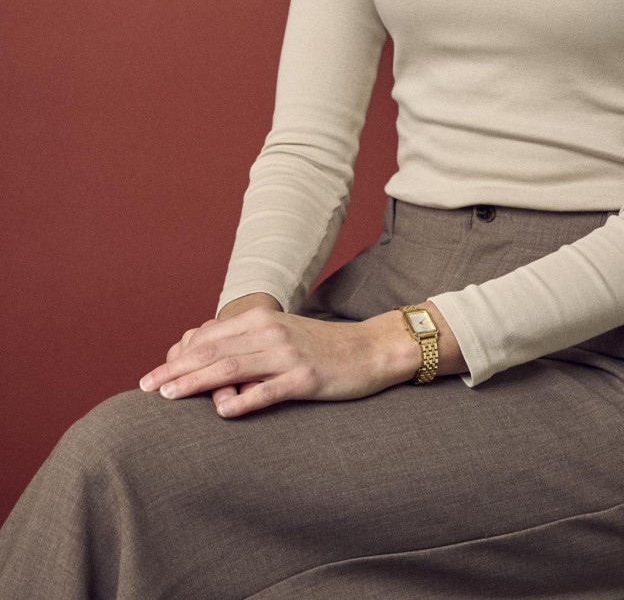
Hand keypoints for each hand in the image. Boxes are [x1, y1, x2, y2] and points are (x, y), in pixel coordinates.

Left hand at [139, 305, 419, 417]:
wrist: (370, 349)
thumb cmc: (319, 347)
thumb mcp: (279, 335)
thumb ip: (243, 342)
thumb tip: (200, 356)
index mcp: (260, 320)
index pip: (208, 338)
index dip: (177, 357)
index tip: (151, 376)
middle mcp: (270, 332)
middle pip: (212, 351)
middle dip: (175, 370)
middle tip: (145, 388)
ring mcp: (287, 355)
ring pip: (232, 367)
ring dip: (196, 383)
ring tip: (167, 397)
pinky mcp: (306, 378)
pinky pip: (269, 390)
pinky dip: (244, 400)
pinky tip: (223, 411)